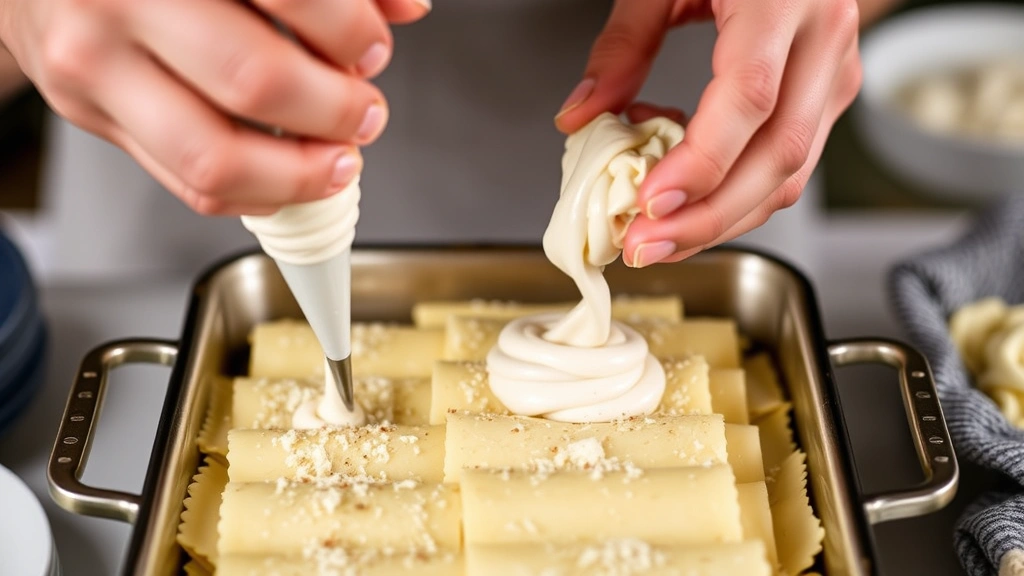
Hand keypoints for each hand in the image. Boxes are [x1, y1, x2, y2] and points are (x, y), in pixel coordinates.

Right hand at [1, 0, 429, 214]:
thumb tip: (403, 7)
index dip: (350, 32)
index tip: (374, 48)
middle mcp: (119, 2)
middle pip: (256, 81)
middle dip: (334, 109)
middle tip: (364, 112)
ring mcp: (94, 65)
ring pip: (216, 158)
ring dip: (300, 174)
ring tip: (337, 160)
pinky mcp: (88, 114)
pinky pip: (186, 183)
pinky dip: (256, 193)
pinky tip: (287, 178)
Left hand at [555, 0, 861, 266]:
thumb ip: (623, 45)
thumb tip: (580, 115)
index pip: (749, 98)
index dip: (701, 161)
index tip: (651, 202)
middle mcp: (823, 39)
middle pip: (779, 154)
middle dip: (709, 216)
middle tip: (645, 245)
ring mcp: (835, 70)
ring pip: (792, 173)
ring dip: (723, 219)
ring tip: (659, 239)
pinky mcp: (829, 93)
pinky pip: (790, 164)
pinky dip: (738, 194)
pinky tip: (690, 202)